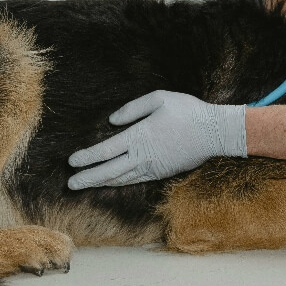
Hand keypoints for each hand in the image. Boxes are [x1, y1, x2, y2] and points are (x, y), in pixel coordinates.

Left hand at [67, 91, 246, 189]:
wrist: (215, 133)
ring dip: (101, 182)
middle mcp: (143, 156)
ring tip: (85, 185)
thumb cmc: (188, 111)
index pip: (105, 151)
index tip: (71, 162)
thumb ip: (132, 109)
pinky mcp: (161, 173)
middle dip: (88, 177)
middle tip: (70, 183)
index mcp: (139, 136)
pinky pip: (135, 180)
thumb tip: (112, 121)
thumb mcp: (159, 99)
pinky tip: (111, 183)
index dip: (87, 157)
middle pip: (108, 171)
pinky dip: (119, 183)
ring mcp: (152, 167)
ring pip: (121, 178)